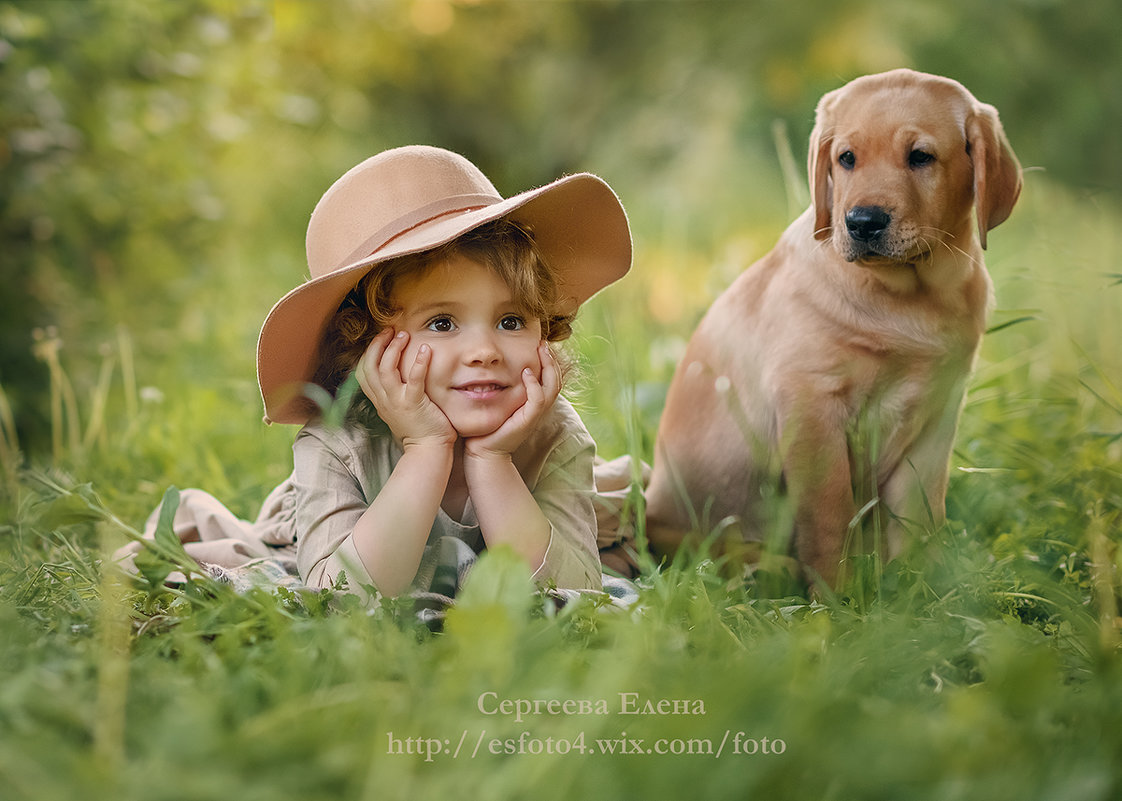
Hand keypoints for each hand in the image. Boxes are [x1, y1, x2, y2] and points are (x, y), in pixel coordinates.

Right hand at [356, 328, 455, 449]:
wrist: (428, 449)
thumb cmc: (418, 428)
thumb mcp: (397, 409)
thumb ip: (392, 393)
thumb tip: (394, 376)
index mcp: (379, 400)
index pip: (363, 372)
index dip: (369, 352)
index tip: (381, 338)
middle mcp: (384, 400)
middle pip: (370, 366)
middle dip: (378, 345)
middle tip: (390, 330)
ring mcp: (397, 402)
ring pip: (386, 370)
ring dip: (393, 349)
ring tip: (403, 335)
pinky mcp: (414, 404)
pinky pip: (413, 379)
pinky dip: (418, 363)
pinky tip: (425, 349)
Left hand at [464, 342, 559, 459]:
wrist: (483, 452)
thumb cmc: (485, 426)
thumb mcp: (496, 401)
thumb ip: (498, 385)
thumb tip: (489, 365)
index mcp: (533, 402)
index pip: (549, 378)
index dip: (548, 361)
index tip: (540, 344)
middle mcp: (538, 407)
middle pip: (556, 379)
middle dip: (551, 360)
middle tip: (543, 343)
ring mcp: (535, 414)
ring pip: (553, 387)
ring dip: (548, 367)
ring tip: (540, 351)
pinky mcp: (528, 421)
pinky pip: (539, 400)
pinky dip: (535, 385)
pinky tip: (526, 373)